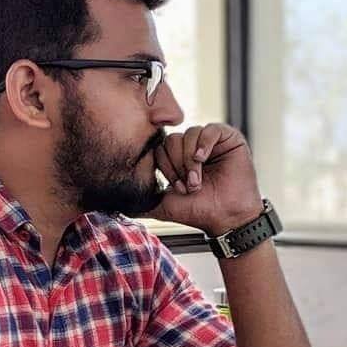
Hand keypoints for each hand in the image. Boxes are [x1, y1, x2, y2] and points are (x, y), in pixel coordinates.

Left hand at [146, 123, 263, 235]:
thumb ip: (142, 202)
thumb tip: (119, 205)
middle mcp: (192, 147)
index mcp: (177, 158)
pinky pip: (209, 129)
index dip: (166, 167)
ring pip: (188, 135)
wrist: (227, 217)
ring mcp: (209, 141)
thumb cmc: (199, 211)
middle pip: (173, 140)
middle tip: (190, 185)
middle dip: (178, 165)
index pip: (160, 148)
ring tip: (198, 180)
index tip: (177, 188)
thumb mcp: (164, 205)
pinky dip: (203, 144)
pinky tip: (203, 158)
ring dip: (190, 160)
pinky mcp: (228, 137)